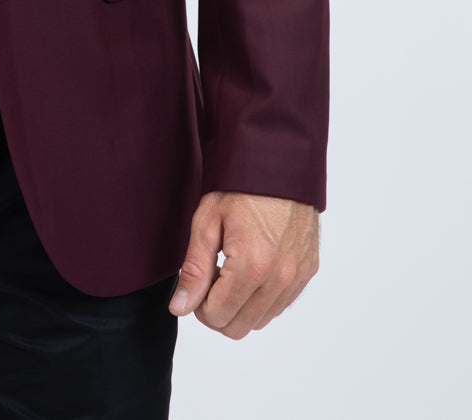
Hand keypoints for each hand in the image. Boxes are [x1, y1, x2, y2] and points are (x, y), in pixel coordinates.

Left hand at [169, 191, 318, 336]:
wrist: (277, 161)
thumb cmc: (239, 187)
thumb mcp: (206, 223)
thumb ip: (194, 271)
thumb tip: (181, 308)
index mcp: (252, 266)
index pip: (217, 316)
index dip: (198, 304)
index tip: (198, 279)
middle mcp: (280, 278)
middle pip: (239, 327)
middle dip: (217, 310)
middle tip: (211, 277)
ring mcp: (298, 276)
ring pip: (261, 321)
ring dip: (240, 306)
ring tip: (231, 270)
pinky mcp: (308, 270)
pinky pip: (281, 305)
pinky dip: (262, 298)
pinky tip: (251, 268)